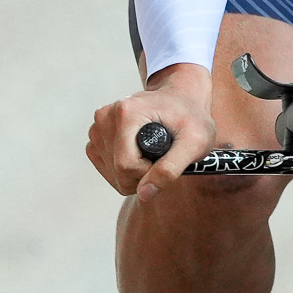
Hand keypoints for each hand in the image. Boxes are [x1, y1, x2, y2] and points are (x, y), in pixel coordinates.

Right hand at [87, 62, 214, 201]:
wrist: (182, 98)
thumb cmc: (192, 117)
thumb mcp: (195, 142)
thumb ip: (171, 169)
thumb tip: (144, 194)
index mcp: (126, 113)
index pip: (126, 165)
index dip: (149, 173)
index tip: (166, 161)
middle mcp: (106, 116)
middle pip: (117, 170)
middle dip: (142, 174)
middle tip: (163, 158)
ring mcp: (98, 125)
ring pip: (110, 171)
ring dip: (134, 173)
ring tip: (153, 153)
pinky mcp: (97, 134)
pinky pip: (105, 166)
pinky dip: (123, 169)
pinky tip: (140, 155)